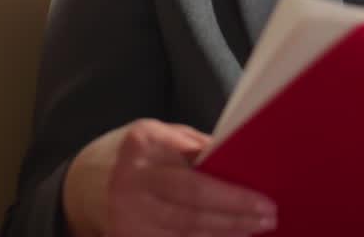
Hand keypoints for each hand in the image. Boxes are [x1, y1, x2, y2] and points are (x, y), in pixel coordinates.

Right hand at [63, 118, 276, 236]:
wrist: (95, 177)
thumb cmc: (146, 153)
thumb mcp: (171, 136)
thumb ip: (203, 150)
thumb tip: (245, 166)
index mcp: (142, 151)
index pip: (194, 184)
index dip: (232, 199)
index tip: (264, 203)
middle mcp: (128, 188)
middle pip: (190, 217)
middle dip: (235, 221)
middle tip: (268, 219)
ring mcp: (124, 221)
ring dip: (224, 236)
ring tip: (254, 230)